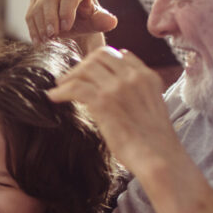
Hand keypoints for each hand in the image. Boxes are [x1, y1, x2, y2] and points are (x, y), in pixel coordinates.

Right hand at [26, 0, 117, 46]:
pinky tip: (39, 41)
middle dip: (51, 18)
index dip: (67, 10)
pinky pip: (30, 14)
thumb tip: (111, 21)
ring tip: (47, 40)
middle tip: (54, 35)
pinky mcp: (35, 1)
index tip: (66, 27)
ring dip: (41, 25)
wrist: (74, 23)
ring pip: (39, 6)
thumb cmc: (86, 20)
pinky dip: (34, 29)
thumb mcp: (95, 22)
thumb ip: (102, 21)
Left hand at [47, 47, 181, 179]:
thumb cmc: (156, 142)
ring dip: (69, 77)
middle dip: (82, 65)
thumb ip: (138, 93)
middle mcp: (133, 77)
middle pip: (100, 56)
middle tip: (70, 79)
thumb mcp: (153, 108)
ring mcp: (118, 87)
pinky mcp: (103, 101)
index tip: (88, 72)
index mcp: (147, 77)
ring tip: (60, 87)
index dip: (100, 61)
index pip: (120, 54)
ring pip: (86, 68)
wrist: (159, 158)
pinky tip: (54, 97)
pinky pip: (75, 87)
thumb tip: (117, 90)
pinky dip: (61, 91)